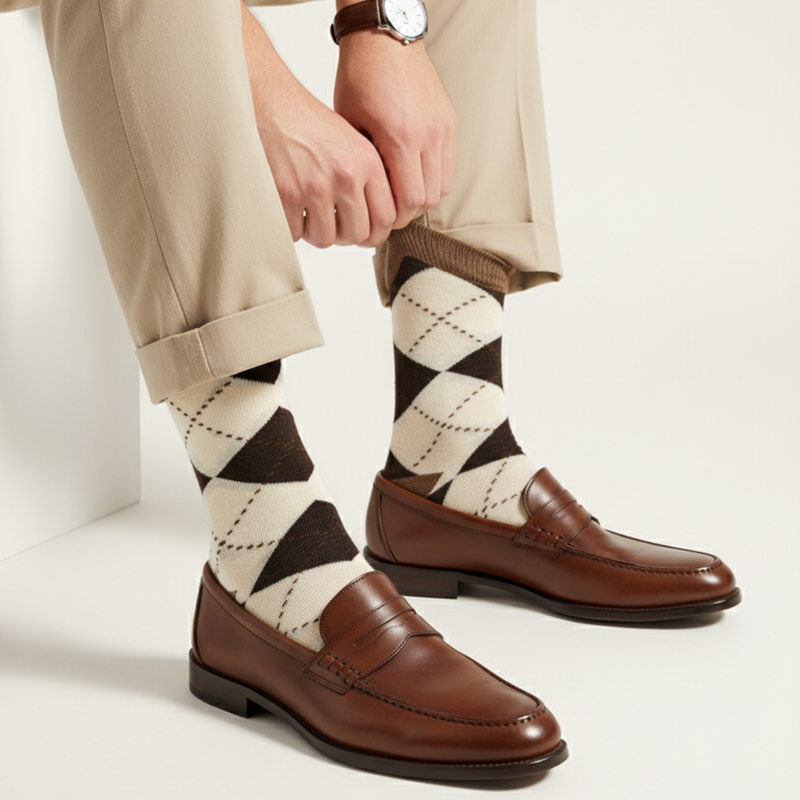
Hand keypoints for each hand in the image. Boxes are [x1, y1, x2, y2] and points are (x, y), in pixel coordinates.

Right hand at [241, 5, 395, 247]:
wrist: (270, 101)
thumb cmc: (308, 122)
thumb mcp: (353, 143)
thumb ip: (368, 180)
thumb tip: (375, 222)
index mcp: (368, 162)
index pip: (385, 218)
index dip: (373, 232)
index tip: (363, 232)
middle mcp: (347, 175)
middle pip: (357, 235)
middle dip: (343, 236)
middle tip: (333, 226)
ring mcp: (317, 186)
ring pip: (325, 239)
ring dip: (315, 233)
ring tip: (309, 216)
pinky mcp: (287, 193)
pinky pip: (295, 232)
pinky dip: (291, 227)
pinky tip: (290, 209)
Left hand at [334, 30, 457, 229]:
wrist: (384, 38)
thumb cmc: (360, 77)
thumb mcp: (350, 125)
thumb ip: (364, 166)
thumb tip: (368, 202)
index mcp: (400, 137)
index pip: (409, 200)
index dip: (394, 216)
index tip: (379, 216)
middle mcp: (428, 134)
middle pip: (427, 199)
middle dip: (407, 210)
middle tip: (388, 210)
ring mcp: (443, 128)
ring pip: (441, 186)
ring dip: (422, 195)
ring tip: (400, 192)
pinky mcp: (450, 122)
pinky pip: (449, 166)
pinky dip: (433, 177)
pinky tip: (413, 173)